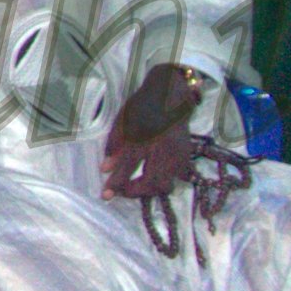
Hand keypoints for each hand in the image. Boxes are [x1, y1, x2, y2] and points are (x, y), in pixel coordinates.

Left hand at [100, 62, 206, 200]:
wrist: (171, 95)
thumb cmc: (142, 106)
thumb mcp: (122, 121)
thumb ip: (113, 146)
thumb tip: (105, 169)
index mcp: (143, 135)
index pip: (128, 165)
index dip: (116, 182)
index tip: (106, 195)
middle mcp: (162, 147)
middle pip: (150, 182)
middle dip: (134, 191)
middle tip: (121, 190)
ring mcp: (177, 153)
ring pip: (165, 185)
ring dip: (149, 190)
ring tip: (136, 186)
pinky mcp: (185, 156)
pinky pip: (175, 178)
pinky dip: (162, 182)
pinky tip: (152, 177)